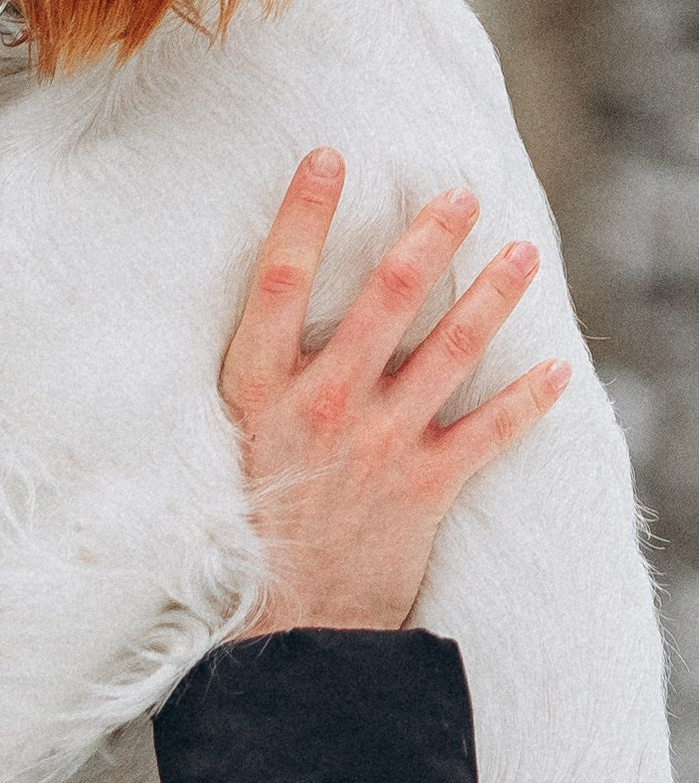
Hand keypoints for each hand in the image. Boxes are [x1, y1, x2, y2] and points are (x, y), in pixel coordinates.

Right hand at [220, 151, 570, 636]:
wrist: (281, 625)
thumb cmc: (244, 526)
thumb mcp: (224, 440)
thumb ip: (256, 378)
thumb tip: (270, 312)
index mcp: (260, 387)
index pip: (279, 278)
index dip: (304, 212)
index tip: (329, 158)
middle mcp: (322, 403)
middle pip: (386, 297)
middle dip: (429, 237)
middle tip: (461, 193)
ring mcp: (378, 443)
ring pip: (450, 350)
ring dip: (493, 296)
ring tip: (522, 254)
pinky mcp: (424, 486)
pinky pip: (490, 431)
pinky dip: (529, 401)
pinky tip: (558, 370)